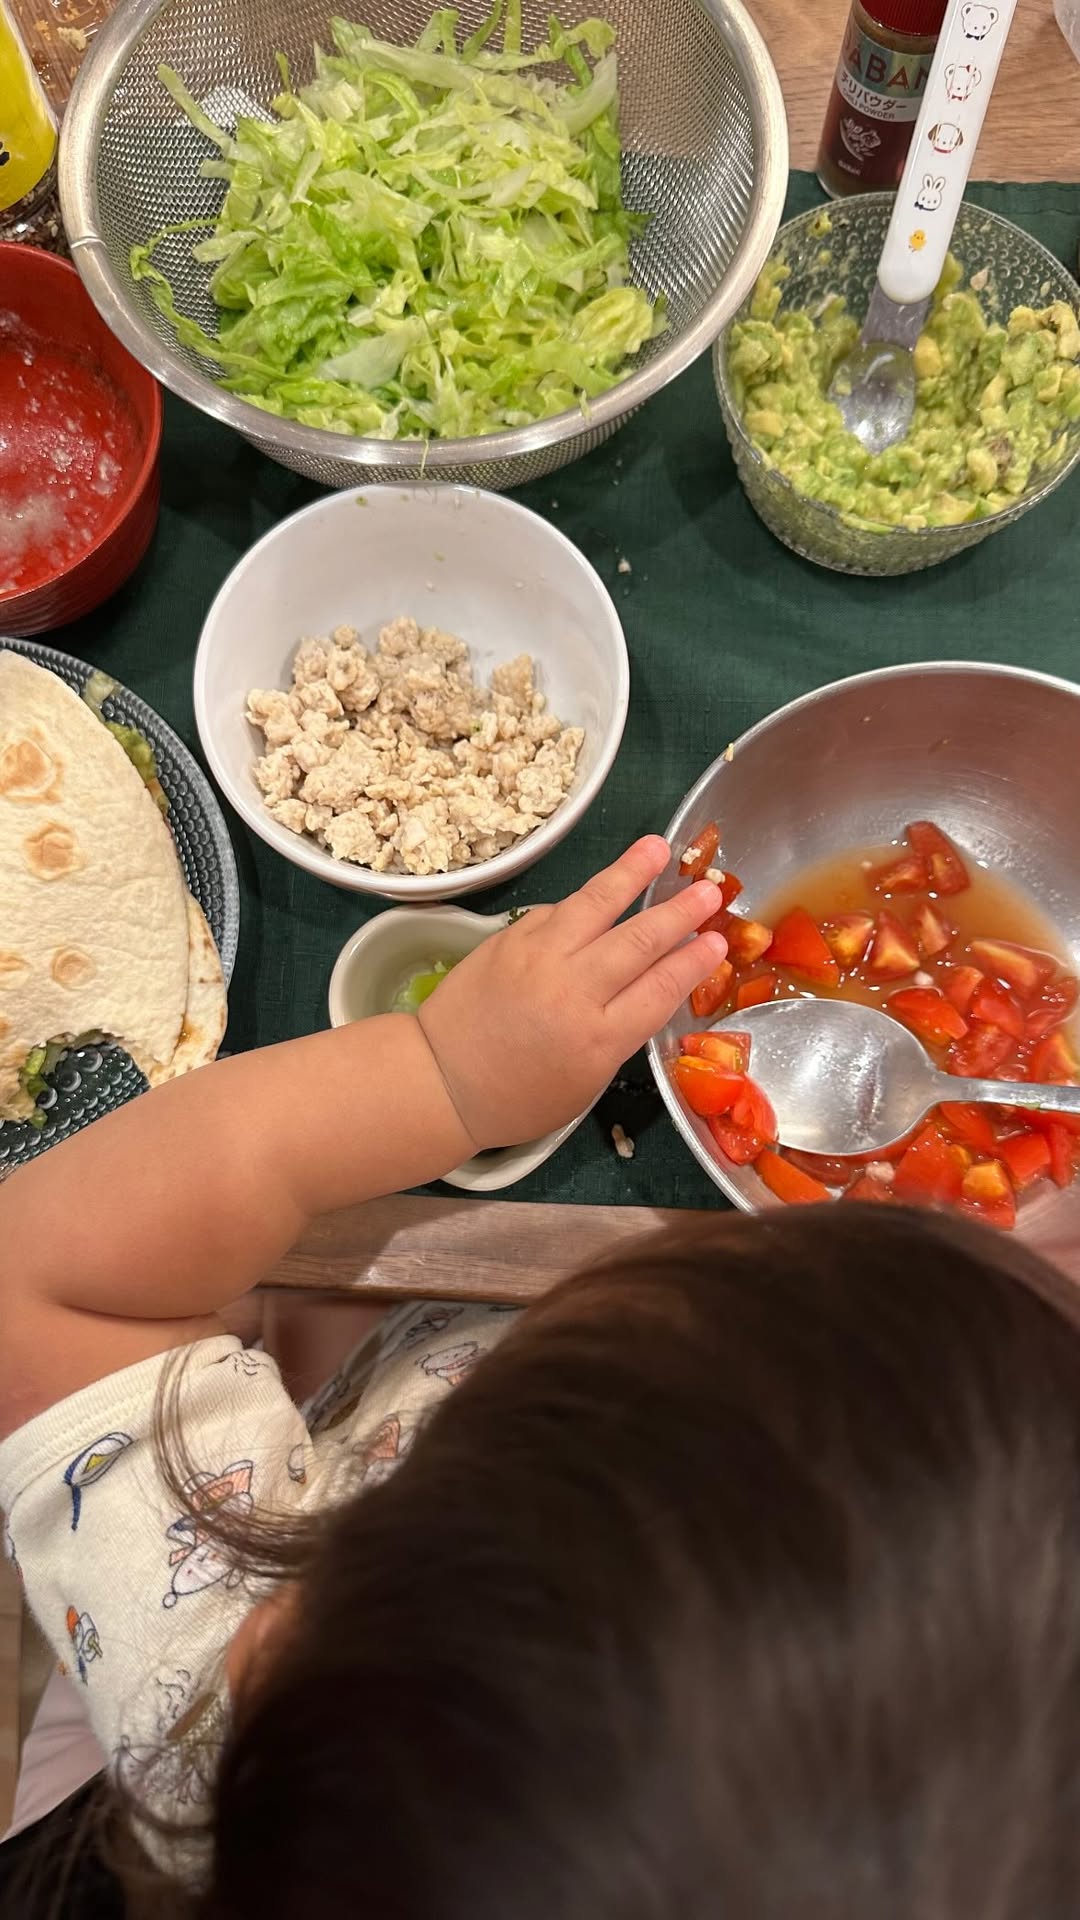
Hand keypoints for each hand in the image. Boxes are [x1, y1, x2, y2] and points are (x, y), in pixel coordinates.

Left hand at [417, 837, 727, 1150]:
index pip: (661, 988)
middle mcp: (574, 991)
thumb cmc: (519, 1097)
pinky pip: (557, 911)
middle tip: (709, 891)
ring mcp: (539, 957)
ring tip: (659, 848)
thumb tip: (650, 985)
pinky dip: (584, 900)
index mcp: (599, 1039)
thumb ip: (620, 1033)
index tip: (719, 941)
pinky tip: (605, 888)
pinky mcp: (510, 938)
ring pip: (596, 905)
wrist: (442, 1079)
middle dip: (679, 913)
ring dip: (631, 874)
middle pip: (639, 940)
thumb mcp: (586, 1081)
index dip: (694, 961)